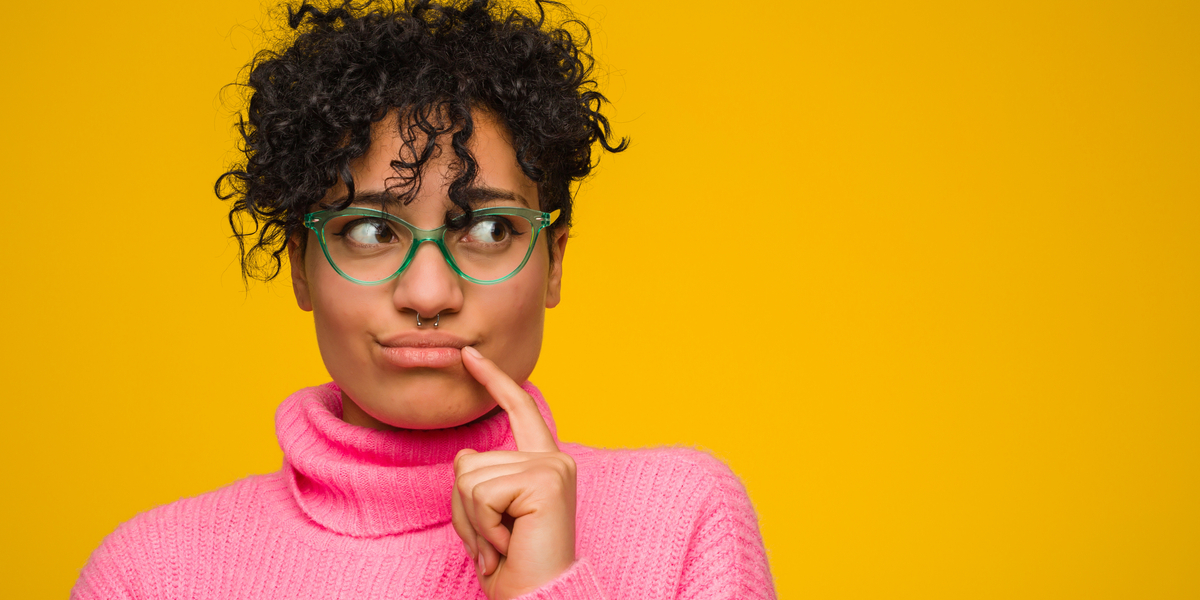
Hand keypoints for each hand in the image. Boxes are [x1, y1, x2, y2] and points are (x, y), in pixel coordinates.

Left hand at [452, 345, 576, 599]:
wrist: (537, 597)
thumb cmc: (513, 562)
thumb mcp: (491, 513)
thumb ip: (484, 478)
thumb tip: (467, 458)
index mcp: (543, 462)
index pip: (518, 410)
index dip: (494, 381)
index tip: (470, 355)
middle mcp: (553, 459)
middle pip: (469, 459)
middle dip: (465, 508)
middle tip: (495, 539)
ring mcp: (551, 467)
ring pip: (469, 476)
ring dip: (473, 520)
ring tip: (502, 542)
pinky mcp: (544, 481)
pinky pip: (480, 493)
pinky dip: (483, 526)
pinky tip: (508, 543)